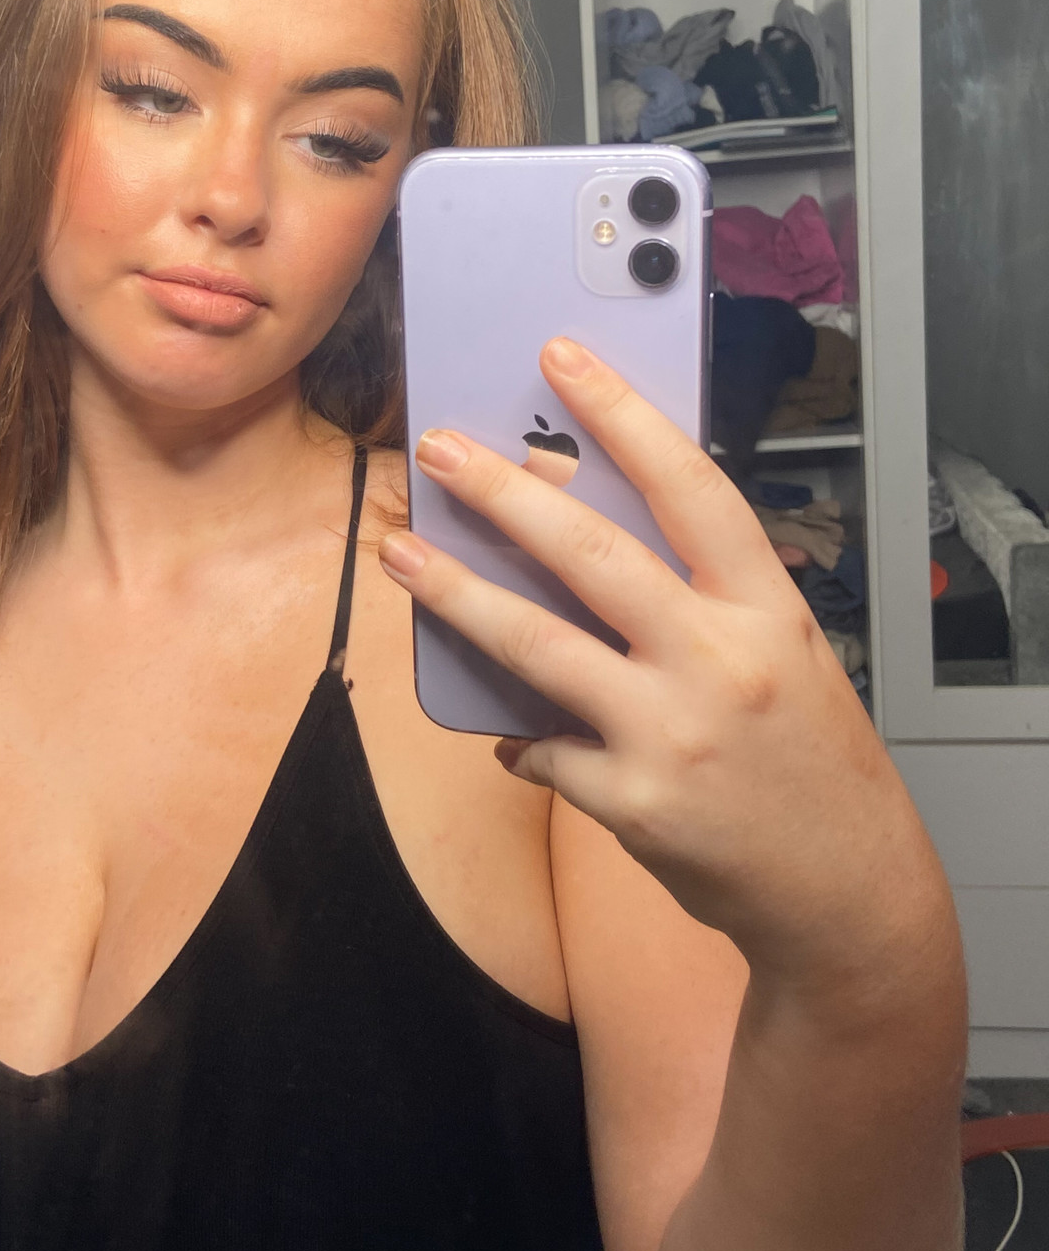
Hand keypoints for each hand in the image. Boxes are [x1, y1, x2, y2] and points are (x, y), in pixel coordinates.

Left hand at [378, 336, 946, 1000]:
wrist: (846, 889)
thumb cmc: (812, 762)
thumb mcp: (784, 655)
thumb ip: (702, 600)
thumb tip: (582, 545)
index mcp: (768, 608)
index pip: (689, 487)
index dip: (621, 416)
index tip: (563, 360)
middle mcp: (721, 660)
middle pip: (591, 553)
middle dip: (504, 493)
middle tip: (442, 450)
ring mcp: (672, 731)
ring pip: (538, 643)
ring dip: (458, 593)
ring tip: (405, 553)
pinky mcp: (632, 801)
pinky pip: (542, 749)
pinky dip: (518, 736)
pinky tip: (507, 731)